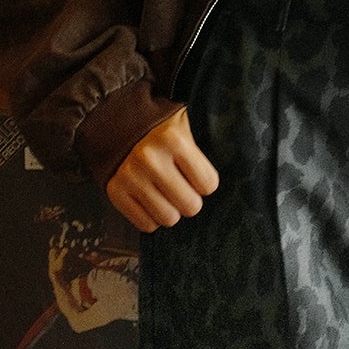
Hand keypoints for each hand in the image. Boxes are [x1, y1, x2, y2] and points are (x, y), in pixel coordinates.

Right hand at [105, 108, 218, 232]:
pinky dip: (151, 217)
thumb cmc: (159, 130)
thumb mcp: (183, 126)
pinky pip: (145, 224)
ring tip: (165, 195)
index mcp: (174, 140)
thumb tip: (234, 171)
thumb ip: (203, 148)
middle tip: (182, 188)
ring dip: (171, 210)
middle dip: (190, 200)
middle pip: (190, 206)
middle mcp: (151, 159)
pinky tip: (149, 200)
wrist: (114, 123)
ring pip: (168, 218)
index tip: (196, 176)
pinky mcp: (115, 191)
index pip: (208, 184)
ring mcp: (130, 177)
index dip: (204, 183)